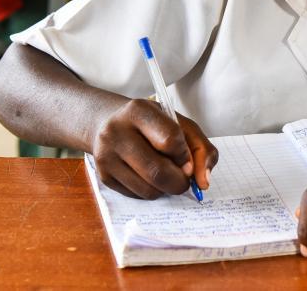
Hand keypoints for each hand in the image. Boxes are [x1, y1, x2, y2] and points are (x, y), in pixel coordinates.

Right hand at [91, 99, 217, 199]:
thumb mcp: (180, 124)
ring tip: (165, 173)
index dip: (185, 155)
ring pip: (148, 189)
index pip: (170, 139)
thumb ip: (201, 149)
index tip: (188, 160)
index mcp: (138, 111)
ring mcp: (106, 155)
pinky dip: (151, 191)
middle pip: (157, 171)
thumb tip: (203, 181)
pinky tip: (148, 176)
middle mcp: (116, 131)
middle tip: (184, 179)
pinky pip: (136, 195)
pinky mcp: (103, 176)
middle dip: (179, 182)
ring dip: (166, 189)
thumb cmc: (153, 125)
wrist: (110, 122)